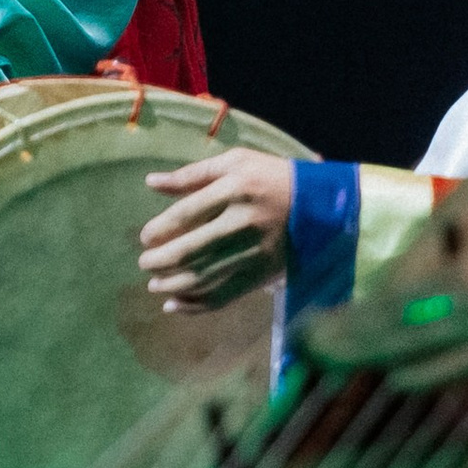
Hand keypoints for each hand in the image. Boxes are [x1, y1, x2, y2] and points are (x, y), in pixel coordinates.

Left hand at [138, 150, 294, 312]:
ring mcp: (255, 252)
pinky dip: (197, 305)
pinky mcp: (263, 274)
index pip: (186, 214)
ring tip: (154, 284)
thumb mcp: (236, 162)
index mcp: (235, 188)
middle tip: (144, 263)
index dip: (159, 229)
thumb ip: (192, 174)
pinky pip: (225, 296)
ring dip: (173, 285)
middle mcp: (244, 222)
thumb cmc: (271, 178)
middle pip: (192, 249)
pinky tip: (175, 305)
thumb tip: (151, 183)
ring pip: (205, 276)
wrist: (323, 206)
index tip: (145, 238)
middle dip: (160, 261)